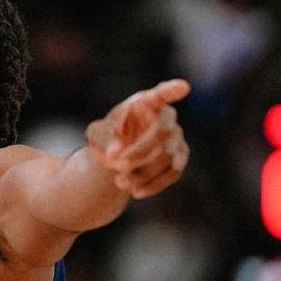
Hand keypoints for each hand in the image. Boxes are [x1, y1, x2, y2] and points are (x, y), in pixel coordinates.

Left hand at [86, 79, 190, 198]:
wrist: (118, 158)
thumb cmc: (108, 139)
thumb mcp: (97, 136)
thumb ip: (104, 139)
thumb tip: (114, 155)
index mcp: (145, 102)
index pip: (161, 94)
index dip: (172, 91)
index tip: (183, 87)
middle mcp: (166, 116)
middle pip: (163, 133)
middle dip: (140, 152)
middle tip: (117, 166)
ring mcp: (177, 136)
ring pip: (168, 156)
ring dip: (143, 172)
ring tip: (120, 182)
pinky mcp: (180, 157)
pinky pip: (174, 172)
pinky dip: (155, 184)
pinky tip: (136, 192)